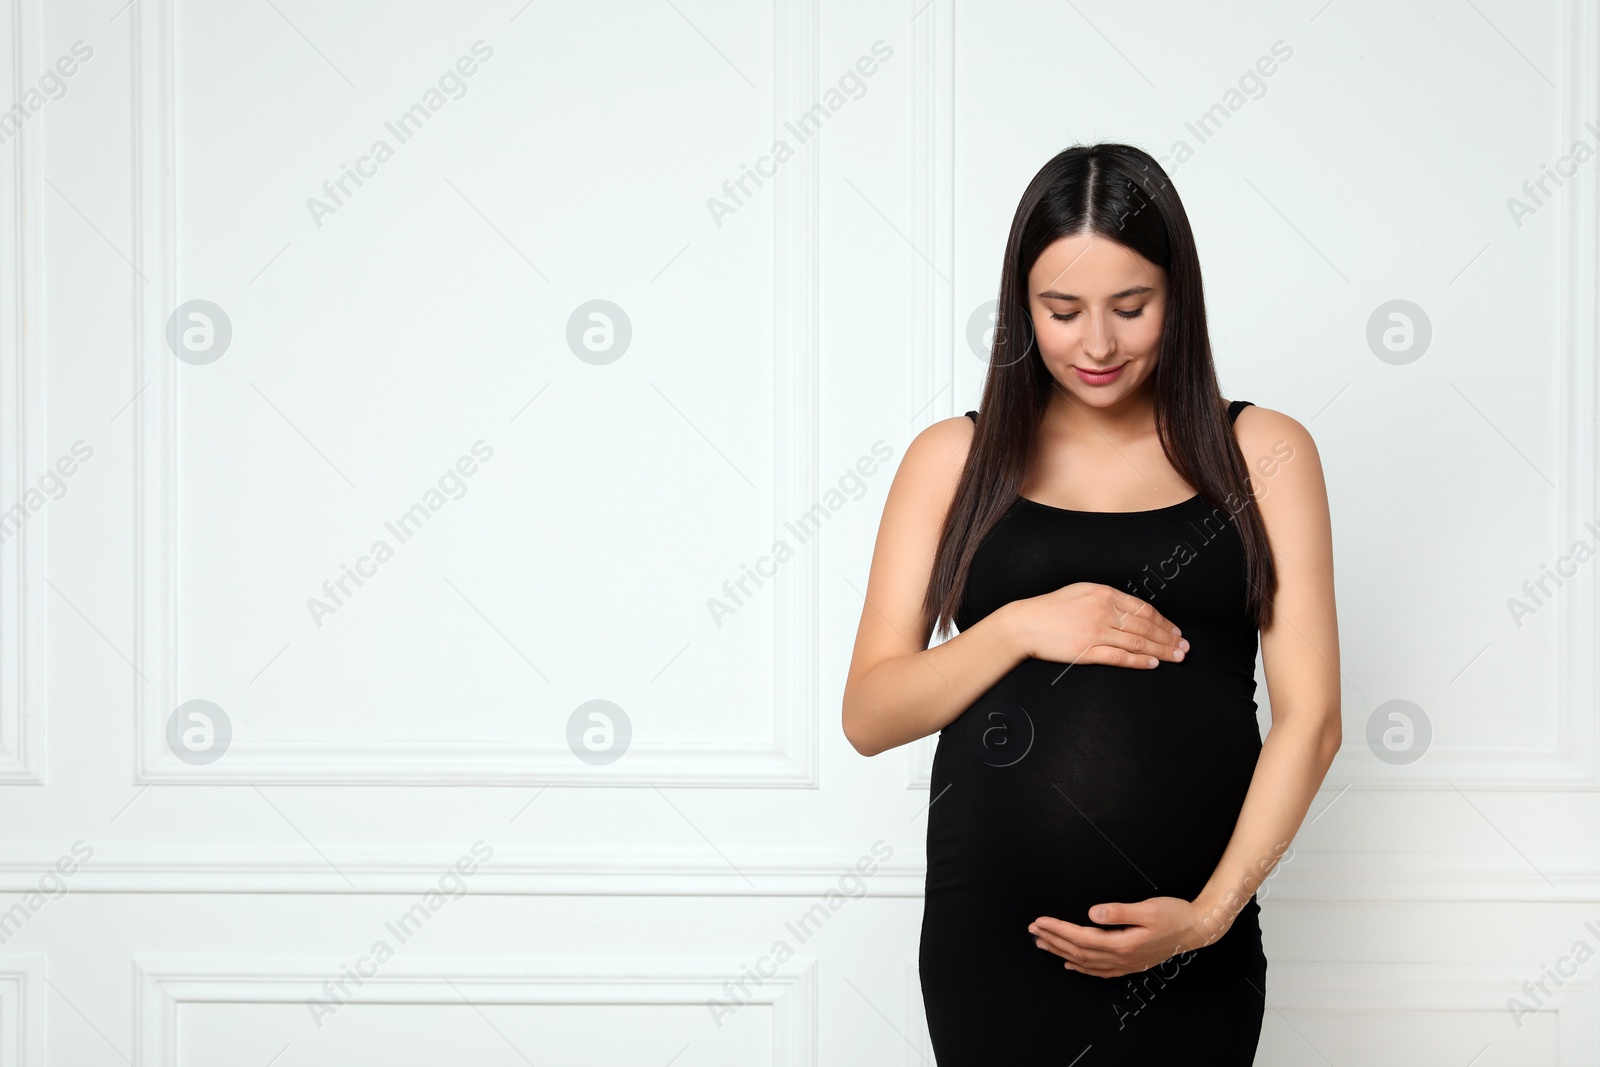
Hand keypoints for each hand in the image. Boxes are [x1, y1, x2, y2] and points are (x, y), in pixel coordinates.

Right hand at [1008, 583, 1188, 668]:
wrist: (1024, 623)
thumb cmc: (1051, 607)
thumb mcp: (1081, 591)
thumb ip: (1106, 597)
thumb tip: (1131, 608)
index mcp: (1104, 593)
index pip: (1143, 608)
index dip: (1163, 621)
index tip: (1175, 631)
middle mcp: (1103, 611)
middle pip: (1145, 625)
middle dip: (1168, 637)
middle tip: (1184, 647)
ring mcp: (1095, 632)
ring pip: (1137, 642)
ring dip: (1161, 650)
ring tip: (1176, 657)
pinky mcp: (1086, 651)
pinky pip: (1120, 657)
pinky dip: (1139, 661)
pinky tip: (1153, 664)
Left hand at [1027, 897, 1226, 977]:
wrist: (1197, 930)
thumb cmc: (1174, 915)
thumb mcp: (1148, 908)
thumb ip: (1120, 911)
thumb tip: (1093, 913)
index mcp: (1123, 943)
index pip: (1081, 937)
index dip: (1058, 929)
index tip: (1040, 921)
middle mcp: (1121, 958)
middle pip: (1079, 951)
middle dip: (1053, 940)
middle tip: (1032, 930)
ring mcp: (1126, 964)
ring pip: (1086, 962)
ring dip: (1062, 952)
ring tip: (1042, 943)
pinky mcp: (1130, 963)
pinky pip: (1100, 970)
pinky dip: (1082, 967)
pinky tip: (1070, 964)